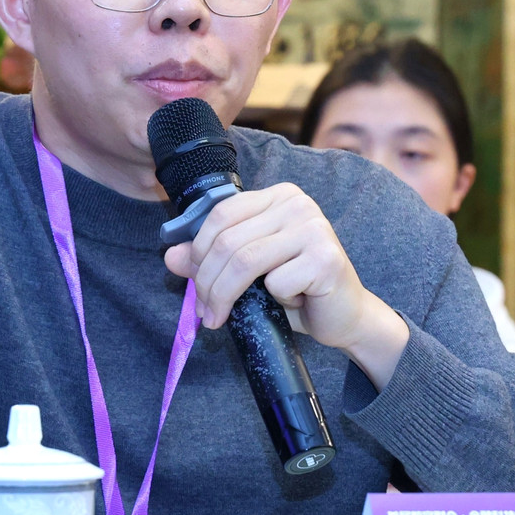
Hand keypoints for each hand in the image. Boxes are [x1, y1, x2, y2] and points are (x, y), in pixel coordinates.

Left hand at [162, 183, 409, 387]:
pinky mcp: (326, 257)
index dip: (198, 251)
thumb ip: (210, 259)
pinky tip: (294, 301)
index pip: (220, 213)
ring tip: (220, 318)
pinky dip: (275, 302)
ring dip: (225, 297)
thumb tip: (170, 256)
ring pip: (245, 262)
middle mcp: (298, 203)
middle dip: (207, 282)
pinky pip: (276, 283)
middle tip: (205, 312)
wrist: (343, 316)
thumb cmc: (295, 290)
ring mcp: (315, 227)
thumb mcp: (247, 272)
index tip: (194, 285)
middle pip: (228, 240)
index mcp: (277, 196)